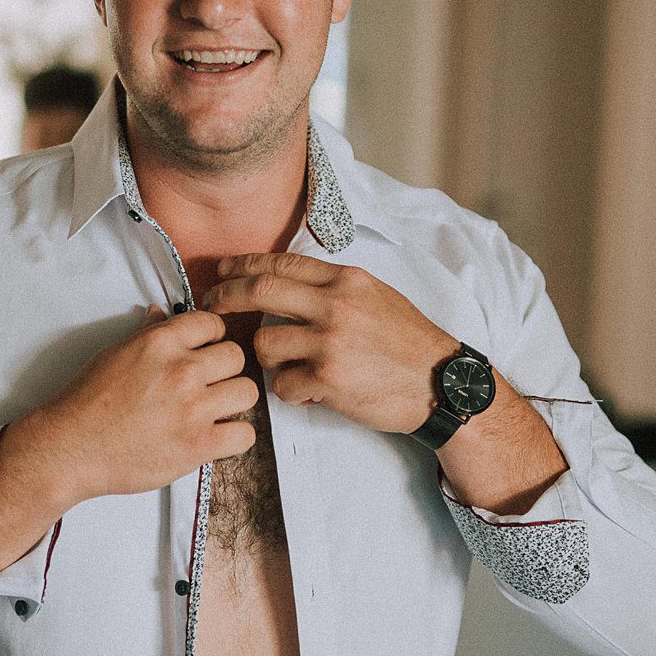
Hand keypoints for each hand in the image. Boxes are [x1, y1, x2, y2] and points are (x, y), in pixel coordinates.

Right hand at [6, 307, 256, 508]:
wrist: (70, 448)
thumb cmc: (87, 401)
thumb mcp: (114, 353)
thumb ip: (147, 333)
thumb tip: (161, 313)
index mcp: (161, 342)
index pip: (213, 323)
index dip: (210, 338)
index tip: (202, 353)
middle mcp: (182, 370)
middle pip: (236, 356)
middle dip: (224, 369)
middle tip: (207, 385)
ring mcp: (193, 409)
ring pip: (247, 392)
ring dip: (232, 401)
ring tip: (213, 411)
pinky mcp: (198, 446)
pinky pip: (244, 436)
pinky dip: (233, 437)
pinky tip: (215, 437)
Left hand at [199, 253, 453, 434]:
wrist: (442, 384)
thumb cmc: (408, 343)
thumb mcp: (376, 297)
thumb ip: (334, 287)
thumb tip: (288, 280)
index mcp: (347, 281)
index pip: (280, 264)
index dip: (242, 266)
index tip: (222, 272)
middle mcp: (337, 306)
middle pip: (259, 291)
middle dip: (226, 297)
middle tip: (212, 306)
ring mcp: (331, 342)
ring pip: (264, 343)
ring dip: (267, 357)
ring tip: (289, 365)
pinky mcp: (329, 379)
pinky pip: (282, 385)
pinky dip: (290, 391)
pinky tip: (312, 391)